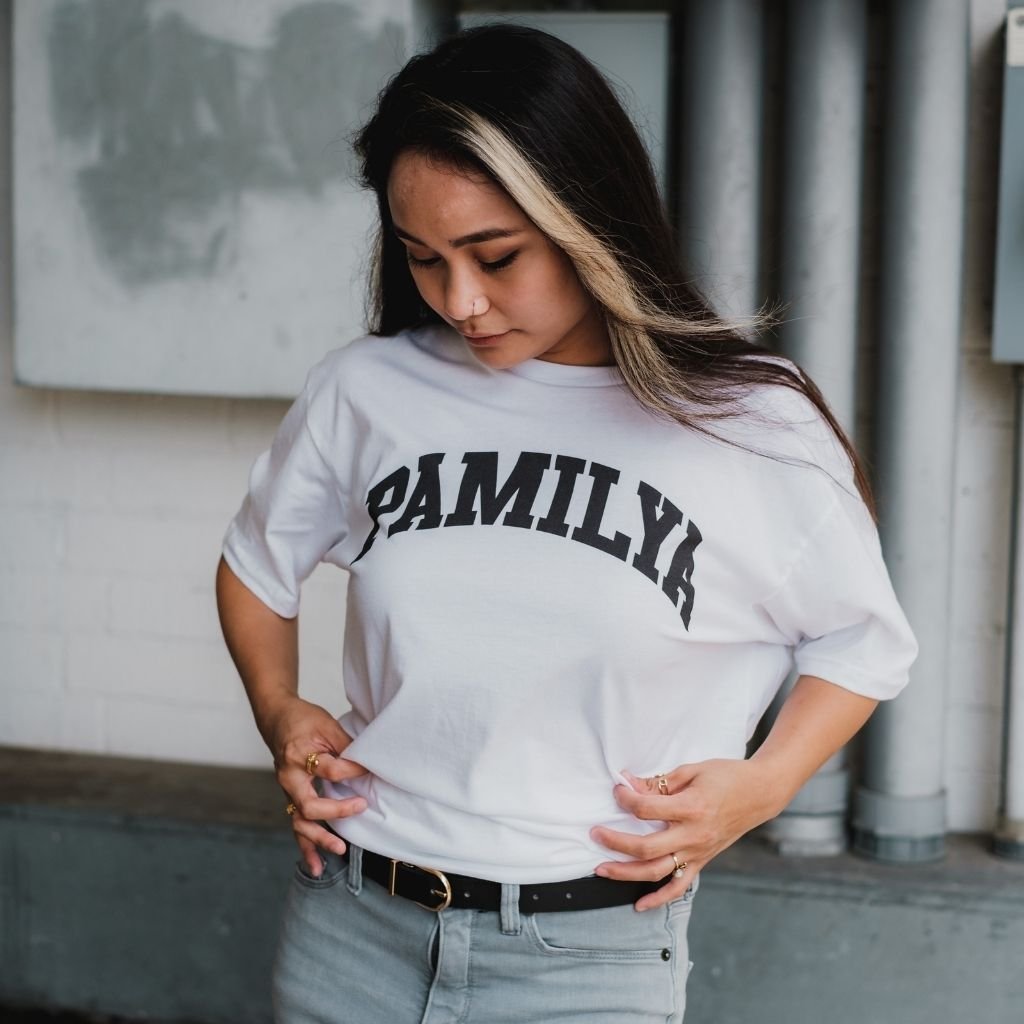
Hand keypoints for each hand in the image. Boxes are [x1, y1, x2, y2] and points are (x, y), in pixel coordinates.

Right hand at [266, 696, 368, 878]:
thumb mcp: (327, 725)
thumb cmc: (303, 720)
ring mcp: (288, 791)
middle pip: (309, 805)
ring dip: (319, 840)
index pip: (330, 769)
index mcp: (298, 755)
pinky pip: (297, 825)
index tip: (368, 770)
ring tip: (340, 850)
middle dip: (336, 812)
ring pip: (300, 822)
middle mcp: (289, 777)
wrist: (277, 719)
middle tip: (360, 807)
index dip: (352, 770)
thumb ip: (345, 745)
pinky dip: (306, 847)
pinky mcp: (291, 798)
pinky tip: (316, 865)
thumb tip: (367, 765)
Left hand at [590, 759, 783, 910]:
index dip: (626, 798)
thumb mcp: (693, 769)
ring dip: (626, 873)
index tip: (617, 790)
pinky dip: (659, 899)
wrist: (759, 794)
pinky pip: (679, 887)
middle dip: (615, 842)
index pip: (647, 809)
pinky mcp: (702, 862)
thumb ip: (660, 781)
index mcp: (692, 807)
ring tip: (601, 869)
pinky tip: (639, 905)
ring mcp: (698, 852)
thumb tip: (629, 784)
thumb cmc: (726, 776)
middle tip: (594, 833)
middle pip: (646, 847)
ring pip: (657, 872)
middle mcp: (694, 835)